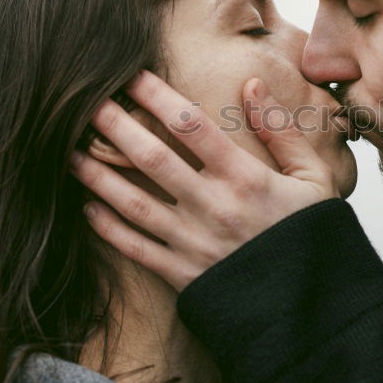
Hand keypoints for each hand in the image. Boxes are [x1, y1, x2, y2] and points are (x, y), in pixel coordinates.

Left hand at [69, 70, 339, 289]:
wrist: (312, 307)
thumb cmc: (314, 237)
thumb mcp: (315, 178)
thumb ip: (282, 130)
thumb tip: (251, 84)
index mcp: (246, 178)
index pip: (191, 125)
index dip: (156, 95)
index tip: (131, 75)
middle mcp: (214, 206)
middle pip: (151, 157)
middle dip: (114, 126)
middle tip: (83, 101)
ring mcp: (194, 242)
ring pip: (132, 202)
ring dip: (97, 174)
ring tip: (68, 150)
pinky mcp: (183, 274)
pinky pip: (135, 248)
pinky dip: (107, 228)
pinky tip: (85, 206)